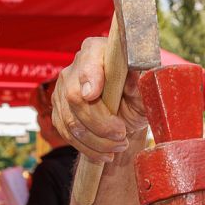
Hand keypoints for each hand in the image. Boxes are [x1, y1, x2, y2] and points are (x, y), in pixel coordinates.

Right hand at [52, 37, 147, 162]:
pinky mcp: (59, 111)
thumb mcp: (145, 90)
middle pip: (75, 98)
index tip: (93, 95)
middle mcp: (74, 69)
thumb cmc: (136, 94)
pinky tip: (105, 153)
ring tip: (119, 146)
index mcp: (96, 51)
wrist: (126, 108)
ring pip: (70, 121)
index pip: (87, 63)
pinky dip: (87, 148)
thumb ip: (141, 84)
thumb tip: (134, 80)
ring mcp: (62, 91)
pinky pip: (66, 134)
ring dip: (97, 140)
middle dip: (100, 123)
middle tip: (122, 135)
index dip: (88, 78)